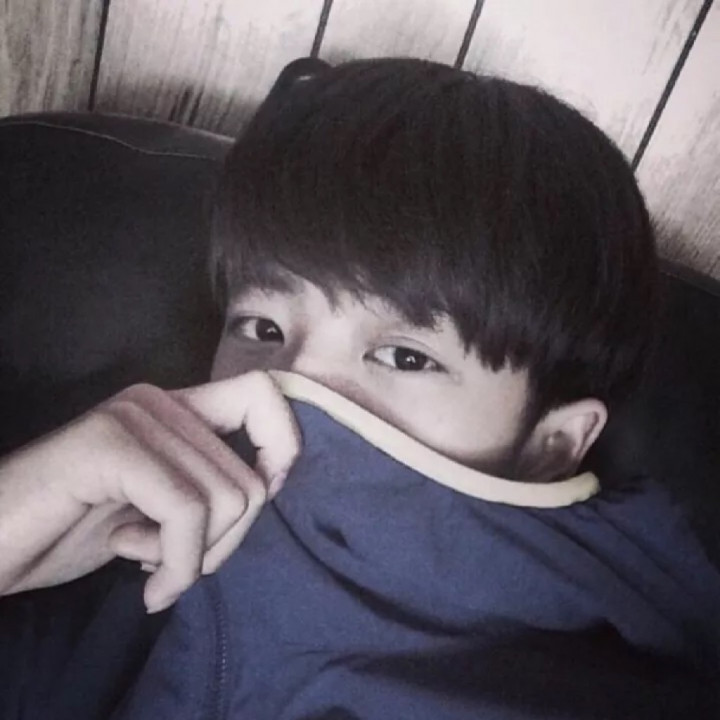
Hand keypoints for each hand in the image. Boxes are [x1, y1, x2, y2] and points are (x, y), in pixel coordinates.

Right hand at [0, 371, 299, 612]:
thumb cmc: (67, 530)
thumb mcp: (153, 506)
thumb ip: (204, 486)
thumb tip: (269, 486)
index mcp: (174, 408)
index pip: (263, 395)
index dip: (282, 447)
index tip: (261, 497)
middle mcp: (158, 402)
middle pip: (251, 479)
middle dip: (225, 543)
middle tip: (177, 565)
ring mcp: (133, 418)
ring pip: (228, 499)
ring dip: (195, 558)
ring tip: (148, 565)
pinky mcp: (109, 446)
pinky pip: (186, 512)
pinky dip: (177, 565)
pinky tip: (142, 580)